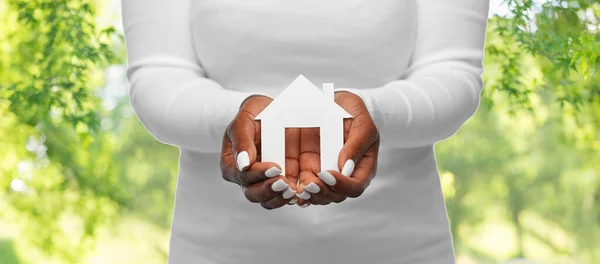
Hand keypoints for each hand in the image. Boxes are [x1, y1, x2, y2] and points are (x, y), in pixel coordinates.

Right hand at [220, 95, 299, 209]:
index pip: (243, 176)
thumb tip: (243, 165)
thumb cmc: (254, 114)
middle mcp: (247, 177)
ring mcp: (264, 181)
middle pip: (254, 194)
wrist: (272, 111)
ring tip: (294, 191)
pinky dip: (293, 197)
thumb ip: (241, 140)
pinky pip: (285, 195)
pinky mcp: (282, 181)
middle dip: (270, 191)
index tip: (275, 167)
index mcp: (233, 164)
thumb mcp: (244, 120)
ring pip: (269, 200)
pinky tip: (302, 192)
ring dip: (281, 198)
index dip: (258, 175)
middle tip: (285, 184)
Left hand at [296, 91, 379, 205]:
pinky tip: (290, 189)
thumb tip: (346, 167)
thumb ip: (357, 144)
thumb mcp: (362, 122)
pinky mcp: (308, 168)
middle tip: (310, 185)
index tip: (327, 175)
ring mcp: (325, 173)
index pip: (355, 186)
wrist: (333, 101)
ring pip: (319, 194)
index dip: (342, 185)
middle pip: (335, 195)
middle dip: (322, 193)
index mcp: (361, 166)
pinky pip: (303, 185)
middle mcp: (344, 174)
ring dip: (309, 195)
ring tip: (299, 189)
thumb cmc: (353, 112)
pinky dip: (297, 190)